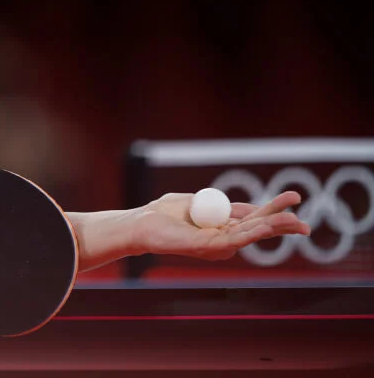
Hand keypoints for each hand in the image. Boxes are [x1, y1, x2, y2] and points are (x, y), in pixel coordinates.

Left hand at [138, 191, 310, 259]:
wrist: (141, 224)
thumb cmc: (162, 213)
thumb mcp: (195, 202)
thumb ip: (217, 204)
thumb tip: (241, 207)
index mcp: (221, 225)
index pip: (254, 218)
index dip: (274, 210)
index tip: (294, 199)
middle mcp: (223, 238)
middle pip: (259, 229)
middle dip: (283, 223)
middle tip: (306, 220)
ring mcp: (217, 245)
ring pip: (252, 235)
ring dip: (274, 228)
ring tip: (296, 222)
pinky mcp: (208, 248)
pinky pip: (235, 240)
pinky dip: (253, 233)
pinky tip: (267, 227)